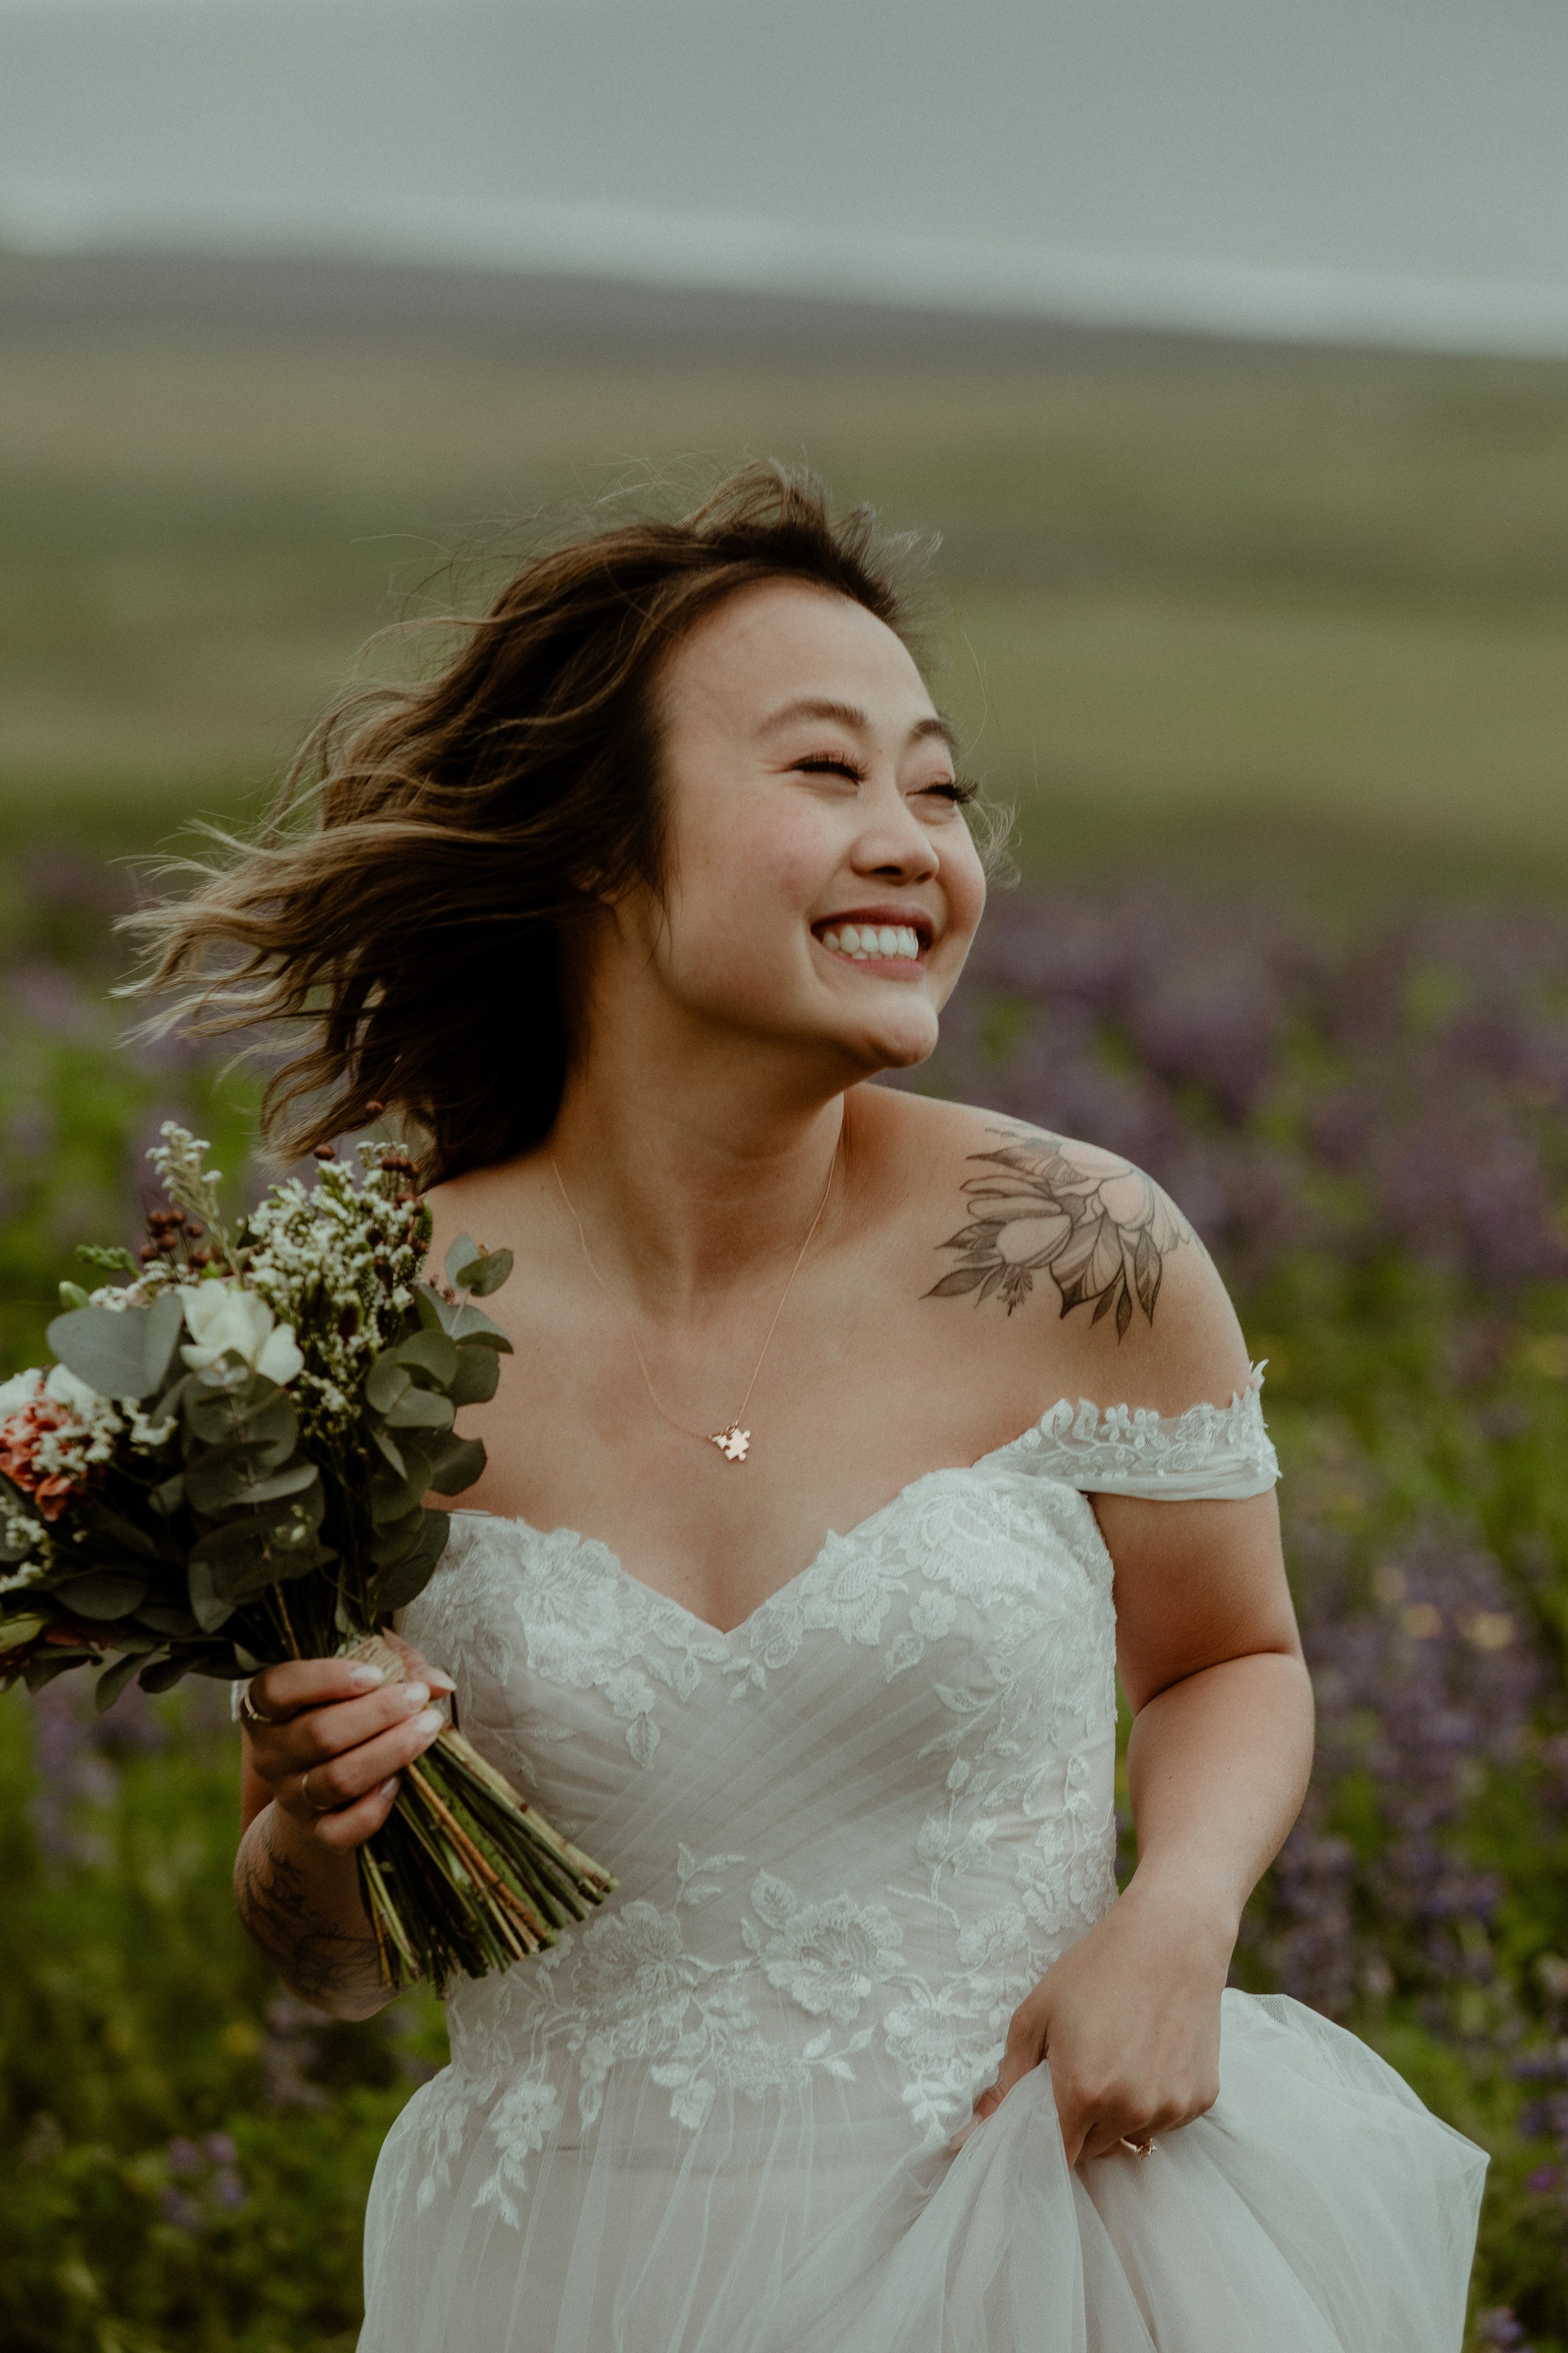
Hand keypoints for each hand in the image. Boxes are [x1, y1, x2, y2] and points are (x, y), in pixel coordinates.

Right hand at [241, 1632, 454, 1852]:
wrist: (323, 1776)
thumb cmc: (345, 1707)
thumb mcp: (366, 1673)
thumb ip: (398, 1665)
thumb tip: (439, 1683)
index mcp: (265, 1708)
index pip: (277, 1688)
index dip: (325, 1679)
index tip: (376, 1674)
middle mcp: (269, 1754)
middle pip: (319, 1734)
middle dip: (378, 1713)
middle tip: (418, 1697)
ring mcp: (290, 1796)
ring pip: (337, 1779)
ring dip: (389, 1751)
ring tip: (428, 1727)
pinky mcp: (315, 1830)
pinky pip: (343, 1829)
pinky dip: (375, 1806)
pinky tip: (401, 1779)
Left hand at [958, 1879, 1229, 2164]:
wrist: (1173, 1935)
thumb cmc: (1097, 1967)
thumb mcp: (1036, 2014)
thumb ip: (1005, 2080)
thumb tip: (969, 2133)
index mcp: (1083, 2092)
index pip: (1058, 2158)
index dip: (1046, 2142)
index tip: (1043, 2116)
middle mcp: (1130, 2111)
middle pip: (1094, 2150)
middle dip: (1080, 2122)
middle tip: (1081, 2070)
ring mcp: (1171, 2108)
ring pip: (1131, 2137)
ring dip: (1118, 2114)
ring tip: (1118, 2055)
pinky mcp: (1201, 2100)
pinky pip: (1166, 2119)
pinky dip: (1153, 2099)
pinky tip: (1150, 2053)